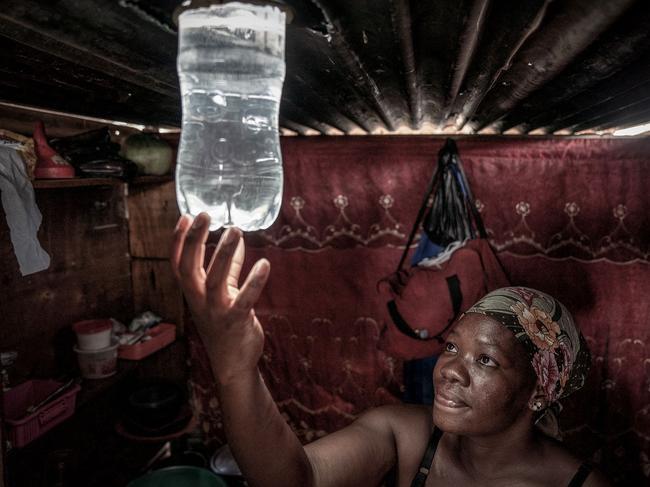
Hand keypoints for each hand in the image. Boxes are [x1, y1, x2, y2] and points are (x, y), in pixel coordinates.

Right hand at [171, 213, 270, 385]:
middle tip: (205, 215)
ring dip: (223, 254)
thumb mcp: (223, 292)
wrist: (233, 363)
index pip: (178, 262)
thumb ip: (229, 267)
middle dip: (194, 240)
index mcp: (192, 292)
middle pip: (189, 267)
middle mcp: (198, 300)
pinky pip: (244, 299)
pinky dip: (254, 281)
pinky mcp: (235, 321)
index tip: (187, 216)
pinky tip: (265, 264)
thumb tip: (236, 241)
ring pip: (213, 280)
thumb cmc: (226, 324)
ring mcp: (215, 311)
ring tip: (235, 230)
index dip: (178, 240)